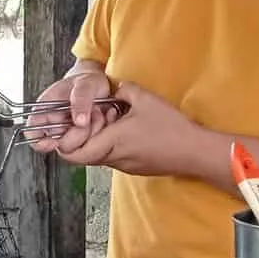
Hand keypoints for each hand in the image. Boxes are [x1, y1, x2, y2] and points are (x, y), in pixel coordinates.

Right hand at [25, 66, 119, 155]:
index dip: (40, 142)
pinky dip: (102, 131)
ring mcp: (71, 132)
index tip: (54, 143)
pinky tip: (104, 116)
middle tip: (89, 117)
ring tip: (98, 112)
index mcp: (46, 110)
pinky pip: (93, 144)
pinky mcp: (85, 137)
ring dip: (93, 130)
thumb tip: (80, 121)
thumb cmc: (87, 80)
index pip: (32, 133)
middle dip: (79, 133)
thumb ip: (80, 100)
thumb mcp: (84, 84)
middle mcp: (56, 124)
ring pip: (79, 146)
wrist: (102, 83)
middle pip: (61, 144)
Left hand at [53, 81, 209, 176]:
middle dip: (79, 138)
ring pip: (97, 156)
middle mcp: (114, 158)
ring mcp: (124, 165)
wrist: (195, 152)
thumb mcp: (144, 98)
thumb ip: (123, 90)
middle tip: (90, 120)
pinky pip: (112, 157)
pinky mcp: (134, 168)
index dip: (63, 142)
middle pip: (82, 155)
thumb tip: (114, 90)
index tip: (69, 126)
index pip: (72, 153)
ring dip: (96, 141)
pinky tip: (124, 131)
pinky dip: (110, 145)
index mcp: (112, 142)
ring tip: (110, 123)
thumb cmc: (171, 128)